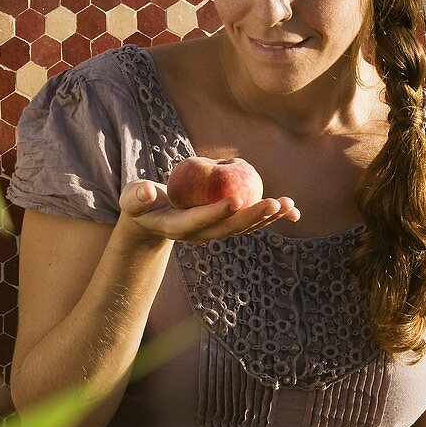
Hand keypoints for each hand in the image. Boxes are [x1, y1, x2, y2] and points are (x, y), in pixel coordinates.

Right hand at [118, 180, 299, 244]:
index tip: (235, 200)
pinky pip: (250, 222)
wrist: (152, 218)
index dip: (216, 212)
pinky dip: (271, 217)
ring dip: (268, 218)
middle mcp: (200, 234)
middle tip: (273, 203)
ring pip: (244, 228)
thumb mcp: (132, 198)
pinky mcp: (226, 225)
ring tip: (289, 206)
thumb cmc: (141, 204)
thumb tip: (147, 192)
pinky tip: (293, 210)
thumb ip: (136, 196)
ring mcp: (215, 231)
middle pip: (228, 228)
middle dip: (252, 217)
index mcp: (178, 227)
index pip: (199, 220)